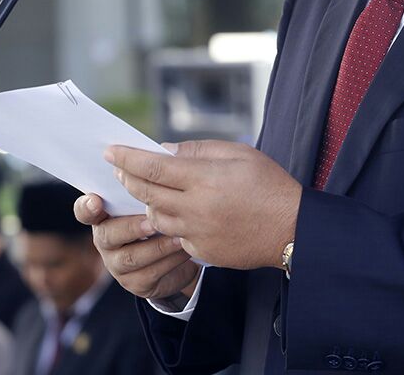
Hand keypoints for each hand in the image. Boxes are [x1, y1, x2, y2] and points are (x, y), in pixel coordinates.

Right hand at [73, 193, 199, 299]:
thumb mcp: (156, 198)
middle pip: (106, 235)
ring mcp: (117, 264)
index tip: (96, 200)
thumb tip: (167, 153)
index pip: (84, 210)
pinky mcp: (136, 283)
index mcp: (105, 214)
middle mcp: (106, 239)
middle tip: (152, 223)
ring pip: (130, 257)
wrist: (180, 255)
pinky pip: (149, 274)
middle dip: (130, 228)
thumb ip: (152, 181)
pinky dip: (168, 261)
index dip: (86, 206)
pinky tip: (183, 251)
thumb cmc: (164, 216)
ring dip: (155, 247)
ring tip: (176, 237)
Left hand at [106, 140, 301, 270]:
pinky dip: (169, 222)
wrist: (293, 229)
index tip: (110, 151)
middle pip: (146, 193)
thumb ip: (199, 151)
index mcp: (204, 179)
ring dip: (146, 202)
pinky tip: (176, 212)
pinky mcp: (202, 251)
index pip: (152, 167)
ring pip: (155, 217)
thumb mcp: (239, 153)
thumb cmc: (269, 184)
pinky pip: (174, 235)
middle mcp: (195, 208)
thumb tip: (166, 151)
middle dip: (127, 179)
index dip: (127, 158)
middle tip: (118, 168)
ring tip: (147, 189)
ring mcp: (197, 233)